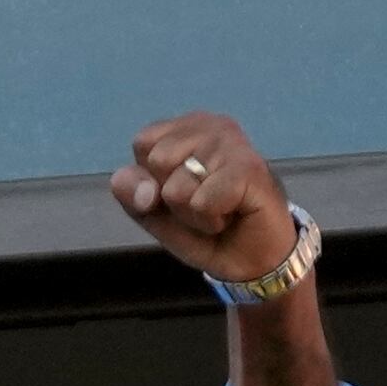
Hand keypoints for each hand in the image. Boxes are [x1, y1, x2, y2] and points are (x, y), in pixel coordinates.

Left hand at [108, 112, 297, 283]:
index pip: (142, 144)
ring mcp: (232, 143)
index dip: (153, 181)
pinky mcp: (249, 168)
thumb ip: (133, 193)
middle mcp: (211, 125)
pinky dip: (210, 220)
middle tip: (204, 204)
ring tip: (219, 210)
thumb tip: (141, 188)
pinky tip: (232, 214)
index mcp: (186, 127)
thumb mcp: (155, 213)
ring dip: (193, 214)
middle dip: (173, 198)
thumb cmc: (206, 229)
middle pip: (157, 163)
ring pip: (177, 188)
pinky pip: (201, 202)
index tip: (182, 193)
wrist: (253, 260)